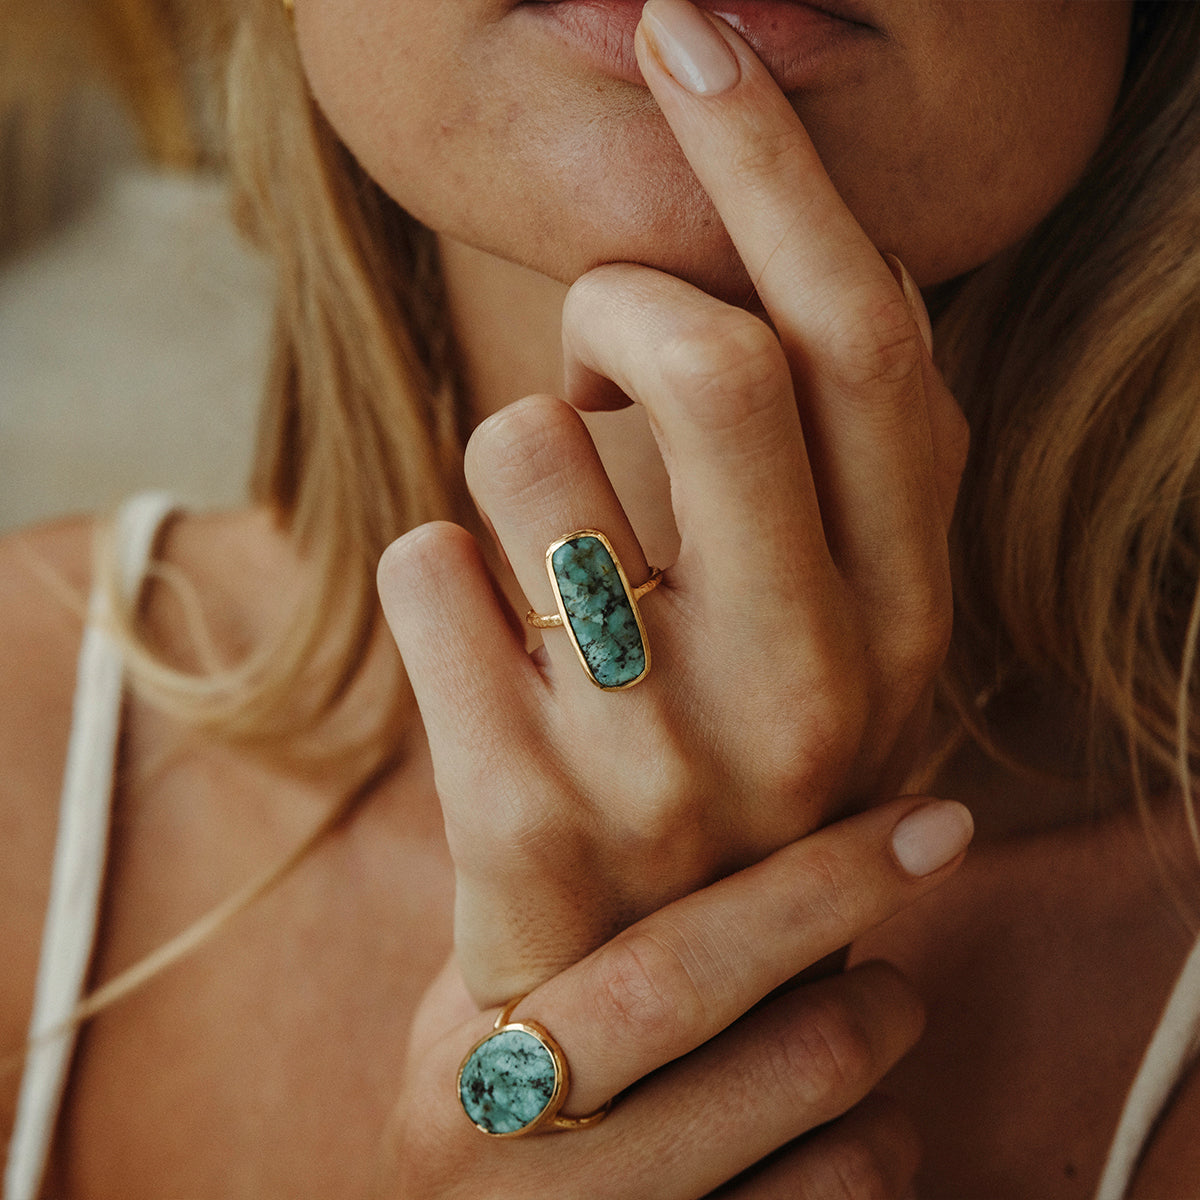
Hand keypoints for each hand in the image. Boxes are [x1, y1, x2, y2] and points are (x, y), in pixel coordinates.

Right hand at [375, 799, 970, 1199]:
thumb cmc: (465, 1127)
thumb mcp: (454, 1027)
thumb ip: (540, 934)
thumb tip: (685, 803)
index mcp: (481, 1086)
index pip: (672, 972)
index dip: (814, 888)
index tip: (927, 825)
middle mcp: (552, 1192)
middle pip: (797, 1061)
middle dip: (881, 995)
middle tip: (881, 970)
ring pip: (855, 1160)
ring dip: (885, 1094)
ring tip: (843, 1063)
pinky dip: (876, 1165)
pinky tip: (836, 1141)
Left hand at [380, 0, 968, 1001]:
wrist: (639, 995)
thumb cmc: (714, 761)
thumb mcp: (811, 624)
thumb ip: (808, 465)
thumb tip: (727, 259)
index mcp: (902, 610)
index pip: (864, 344)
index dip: (777, 168)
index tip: (689, 34)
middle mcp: (814, 679)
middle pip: (712, 357)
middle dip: (617, 294)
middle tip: (593, 346)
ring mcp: (670, 759)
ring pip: (527, 442)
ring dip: (512, 448)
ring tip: (548, 547)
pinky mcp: (525, 816)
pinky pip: (422, 563)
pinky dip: (431, 564)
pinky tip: (481, 639)